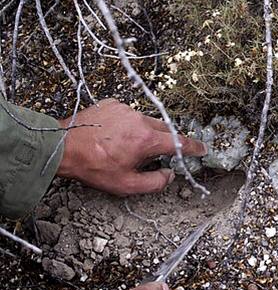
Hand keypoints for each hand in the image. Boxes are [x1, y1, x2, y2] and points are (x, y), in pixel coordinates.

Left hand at [57, 98, 206, 194]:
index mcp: (147, 140)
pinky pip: (129, 114)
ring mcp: (126, 109)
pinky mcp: (113, 104)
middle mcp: (140, 120)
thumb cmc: (92, 167)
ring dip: (144, 133)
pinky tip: (114, 135)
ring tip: (125, 147)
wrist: (62, 148)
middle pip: (164, 130)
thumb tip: (169, 176)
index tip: (202, 149)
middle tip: (155, 155)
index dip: (194, 147)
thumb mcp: (126, 185)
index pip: (180, 142)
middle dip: (165, 142)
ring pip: (146, 121)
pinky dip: (127, 124)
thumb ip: (154, 182)